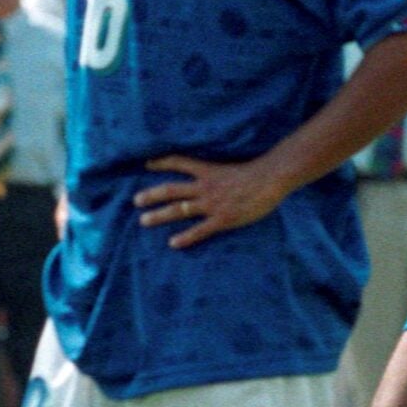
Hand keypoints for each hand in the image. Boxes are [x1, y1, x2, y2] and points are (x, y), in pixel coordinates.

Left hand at [134, 153, 289, 247]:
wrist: (270, 179)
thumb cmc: (258, 172)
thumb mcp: (233, 167)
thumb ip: (221, 173)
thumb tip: (217, 176)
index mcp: (208, 171)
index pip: (179, 163)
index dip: (162, 162)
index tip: (147, 164)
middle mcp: (205, 187)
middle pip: (171, 190)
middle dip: (152, 195)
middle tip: (136, 200)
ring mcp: (211, 204)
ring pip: (179, 209)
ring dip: (159, 215)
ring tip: (143, 221)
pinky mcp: (222, 219)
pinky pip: (199, 230)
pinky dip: (185, 237)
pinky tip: (172, 243)